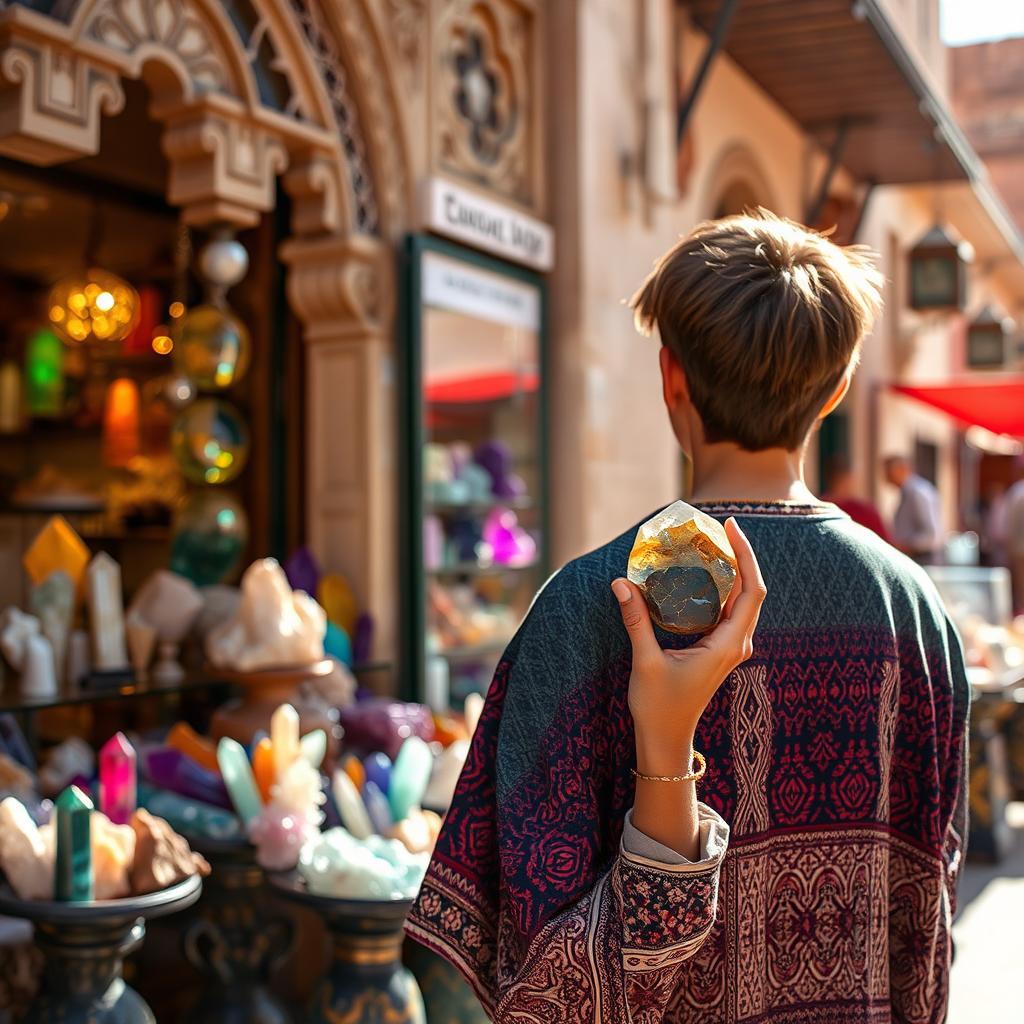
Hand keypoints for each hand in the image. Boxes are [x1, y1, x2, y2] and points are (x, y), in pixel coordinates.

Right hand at [611, 517, 766, 775]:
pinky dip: (722, 587)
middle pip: (751, 590)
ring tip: (714, 543)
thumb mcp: (646, 661)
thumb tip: (621, 583)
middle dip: (741, 555)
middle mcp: (736, 643)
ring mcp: (730, 647)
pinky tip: (704, 574)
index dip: (747, 556)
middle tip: (720, 527)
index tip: (732, 528)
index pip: (751, 591)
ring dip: (734, 570)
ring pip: (742, 600)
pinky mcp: (720, 649)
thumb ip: (637, 621)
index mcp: (728, 644)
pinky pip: (728, 610)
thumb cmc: (659, 706)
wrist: (667, 739)